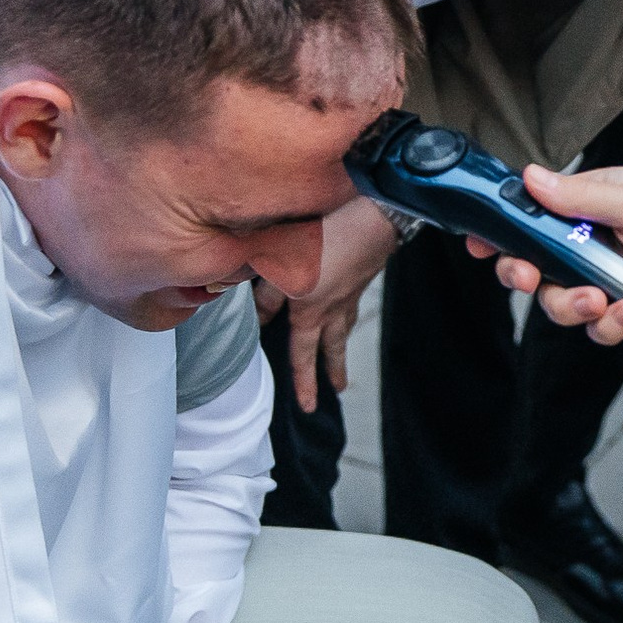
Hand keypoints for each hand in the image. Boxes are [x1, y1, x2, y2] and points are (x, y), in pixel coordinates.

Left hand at [263, 197, 398, 408]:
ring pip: (345, 328)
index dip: (303, 381)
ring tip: (343, 360)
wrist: (372, 216)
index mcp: (309, 311)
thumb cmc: (322, 237)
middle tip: (337, 392)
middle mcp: (332, 309)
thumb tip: (250, 313)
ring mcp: (350, 293)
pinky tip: (345, 311)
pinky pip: (351, 306)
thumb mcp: (279, 262)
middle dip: (331, 372)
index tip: (307, 405)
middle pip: (331, 348)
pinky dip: (347, 317)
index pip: (303, 355)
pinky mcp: (361, 276)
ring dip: (342, 348)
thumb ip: (263, 290)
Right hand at [464, 165, 622, 345]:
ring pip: (559, 300)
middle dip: (525, 273)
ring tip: (600, 300)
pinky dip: (609, 324)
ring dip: (572, 304)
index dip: (505, 228)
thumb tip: (529, 177)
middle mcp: (595, 240)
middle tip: (527, 276)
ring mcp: (608, 278)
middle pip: (535, 261)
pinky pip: (594, 326)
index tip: (481, 241)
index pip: (536, 211)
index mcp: (596, 202)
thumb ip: (580, 197)